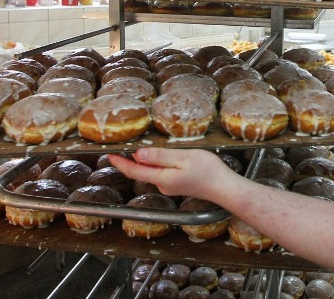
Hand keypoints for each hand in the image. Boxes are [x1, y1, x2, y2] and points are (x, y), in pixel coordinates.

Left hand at [108, 148, 230, 200]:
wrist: (224, 187)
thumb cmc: (207, 171)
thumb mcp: (183, 158)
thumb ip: (160, 157)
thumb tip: (138, 155)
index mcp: (162, 178)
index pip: (134, 171)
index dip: (121, 163)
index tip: (110, 154)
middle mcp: (162, 185)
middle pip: (141, 172)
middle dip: (130, 160)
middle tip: (122, 146)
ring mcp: (170, 186)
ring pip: (152, 171)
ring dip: (144, 161)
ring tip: (139, 147)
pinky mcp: (177, 184)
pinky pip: (160, 172)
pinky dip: (155, 163)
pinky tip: (161, 155)